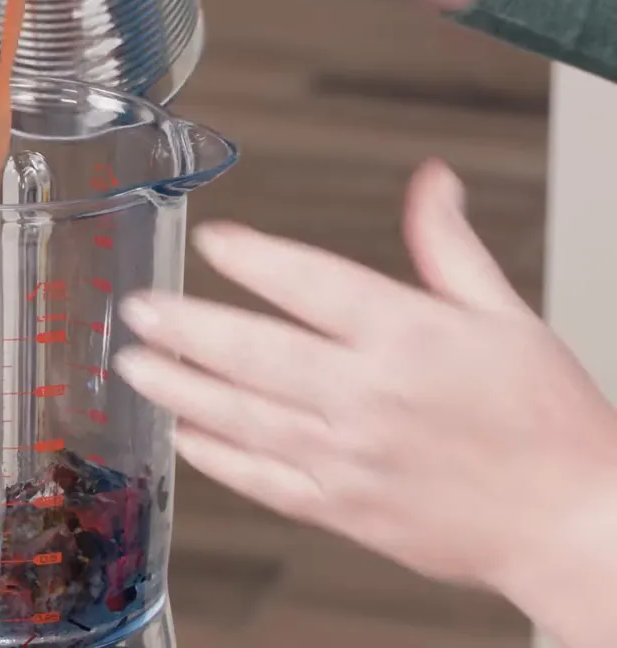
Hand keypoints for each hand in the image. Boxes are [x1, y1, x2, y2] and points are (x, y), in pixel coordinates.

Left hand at [113, 159, 616, 590]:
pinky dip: (217, 458)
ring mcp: (349, 458)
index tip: (214, 241)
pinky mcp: (341, 509)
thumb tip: (431, 182)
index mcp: (410, 339)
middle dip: (186, 327)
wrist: (570, 522)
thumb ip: (449, 248)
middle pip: (256, 353)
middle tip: (137, 309)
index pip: (315, 285)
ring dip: (181, 389)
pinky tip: (183, 435)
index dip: (256, 259)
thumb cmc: (546, 422)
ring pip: (243, 418)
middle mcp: (369, 398)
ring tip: (134, 365)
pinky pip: (262, 481)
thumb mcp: (506, 316)